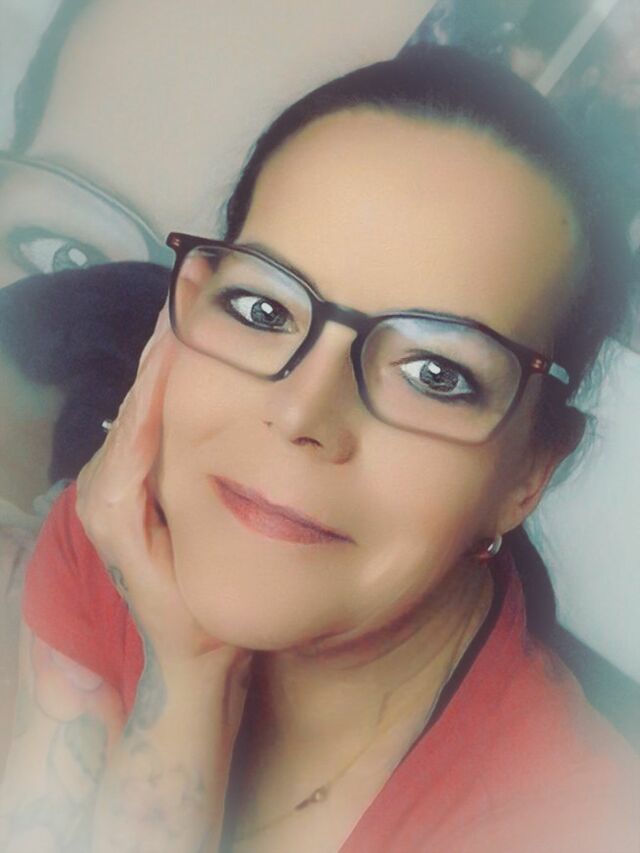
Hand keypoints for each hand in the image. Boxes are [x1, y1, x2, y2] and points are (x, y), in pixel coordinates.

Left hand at [76, 306, 242, 668]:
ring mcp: (113, 481)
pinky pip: (147, 422)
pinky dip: (166, 383)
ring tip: (191, 301)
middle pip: (134, 401)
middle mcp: (102, 484)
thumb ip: (152, 506)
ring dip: (164, 354)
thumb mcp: (179, 569)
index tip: (183, 319)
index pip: (140, 421)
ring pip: (142, 406)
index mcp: (112, 503)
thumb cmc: (199, 621)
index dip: (160, 368)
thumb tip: (152, 436)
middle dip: (160, 344)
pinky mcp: (129, 481)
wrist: (191, 657)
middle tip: (190, 285)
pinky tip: (187, 353)